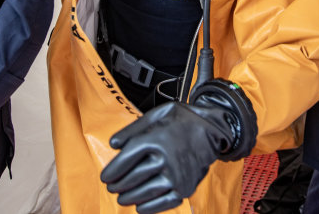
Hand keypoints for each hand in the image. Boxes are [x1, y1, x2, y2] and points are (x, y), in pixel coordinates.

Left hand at [100, 81, 255, 213]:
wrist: (212, 129)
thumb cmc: (182, 120)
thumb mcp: (156, 114)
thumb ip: (132, 129)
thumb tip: (113, 145)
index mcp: (154, 139)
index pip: (124, 161)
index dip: (111, 171)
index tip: (105, 178)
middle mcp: (164, 159)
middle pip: (131, 178)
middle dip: (118, 185)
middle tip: (112, 187)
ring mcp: (175, 175)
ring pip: (144, 192)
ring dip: (130, 198)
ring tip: (123, 198)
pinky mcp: (185, 187)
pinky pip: (163, 202)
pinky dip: (149, 207)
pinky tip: (140, 207)